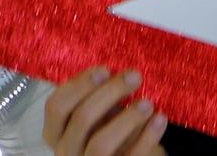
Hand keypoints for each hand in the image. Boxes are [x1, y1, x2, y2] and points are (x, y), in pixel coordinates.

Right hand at [43, 67, 168, 155]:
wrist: (128, 154)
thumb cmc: (110, 129)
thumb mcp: (98, 112)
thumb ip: (99, 95)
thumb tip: (119, 72)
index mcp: (57, 130)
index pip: (56, 106)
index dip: (79, 85)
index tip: (105, 69)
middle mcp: (66, 150)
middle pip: (81, 120)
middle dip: (109, 93)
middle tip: (134, 76)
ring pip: (100, 144)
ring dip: (126, 119)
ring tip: (147, 103)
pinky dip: (148, 136)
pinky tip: (160, 118)